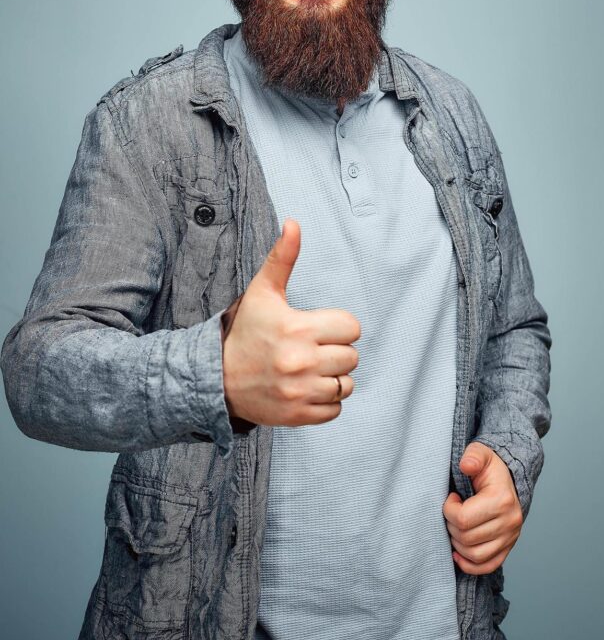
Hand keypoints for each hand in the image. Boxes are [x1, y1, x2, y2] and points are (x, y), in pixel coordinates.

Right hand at [221, 219, 360, 427]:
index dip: (338, 326)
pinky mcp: (297, 416)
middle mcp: (301, 362)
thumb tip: (294, 223)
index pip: (352, 328)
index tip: (318, 327)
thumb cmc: (245, 332)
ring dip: (333, 378)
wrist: (215, 379)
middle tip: (312, 349)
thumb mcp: (262, 292)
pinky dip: (325, 402)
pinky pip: (335, 410)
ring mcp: (299, 392)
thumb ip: (283, 257)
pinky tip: (306, 389)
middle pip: (352, 357)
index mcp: (298, 328)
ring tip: (310, 370)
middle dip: (335, 352)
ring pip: (346, 385)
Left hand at [442, 441, 522, 574]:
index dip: (449, 510)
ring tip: (457, 526)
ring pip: (475, 555)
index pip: (464, 518)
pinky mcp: (508, 548)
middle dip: (452, 525)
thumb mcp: (481, 454)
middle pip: (467, 538)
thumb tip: (466, 465)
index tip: (452, 497)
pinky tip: (459, 553)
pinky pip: (488, 566)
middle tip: (453, 512)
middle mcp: (509, 522)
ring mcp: (510, 537)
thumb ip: (473, 456)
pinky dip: (470, 564)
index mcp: (501, 500)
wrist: (508, 479)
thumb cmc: (490, 468)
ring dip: (458, 543)